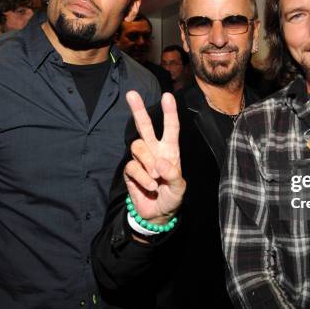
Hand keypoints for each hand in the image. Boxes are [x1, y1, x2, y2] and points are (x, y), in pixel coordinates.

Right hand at [123, 91, 184, 224]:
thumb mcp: (179, 188)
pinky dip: (141, 177)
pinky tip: (149, 187)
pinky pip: (132, 166)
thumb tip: (160, 163)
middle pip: (144, 126)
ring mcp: (141, 160)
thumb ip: (173, 175)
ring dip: (147, 162)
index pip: (170, 128)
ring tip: (155, 177)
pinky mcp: (130, 171)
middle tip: (132, 94)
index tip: (167, 96)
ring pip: (137, 146)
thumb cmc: (172, 197)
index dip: (169, 112)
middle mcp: (155, 151)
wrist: (157, 214)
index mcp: (170, 150)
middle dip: (138, 110)